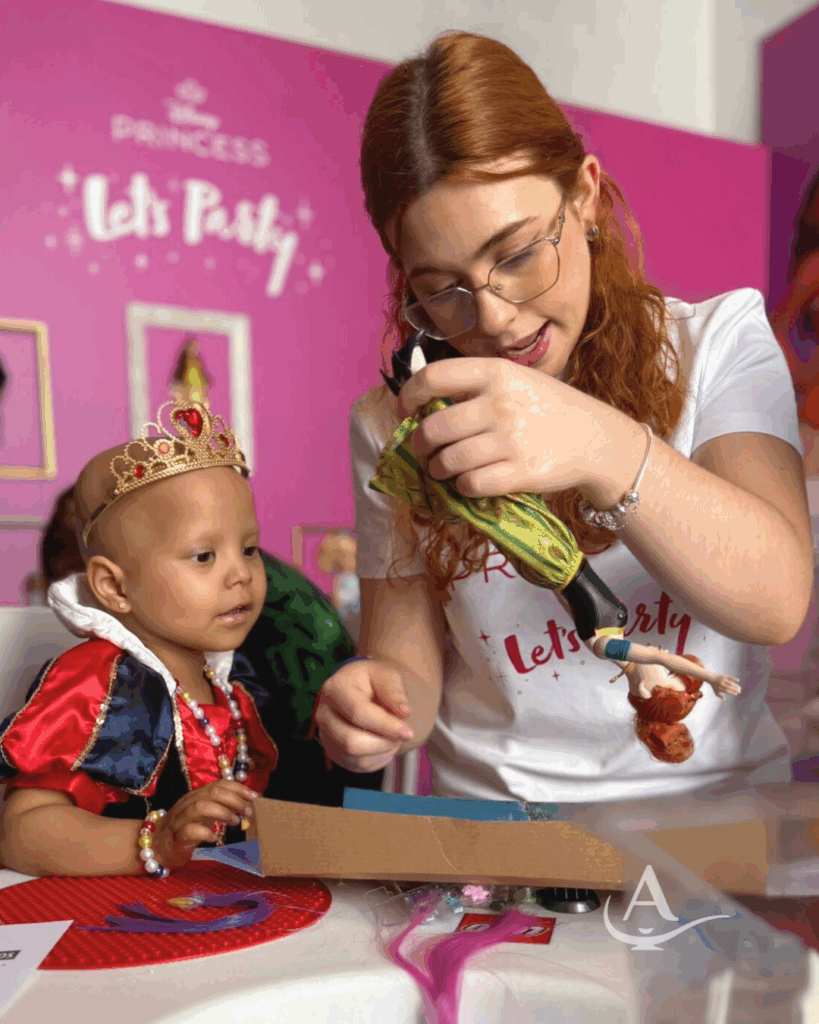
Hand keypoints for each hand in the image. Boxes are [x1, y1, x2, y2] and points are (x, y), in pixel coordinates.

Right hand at [153, 780, 258, 867]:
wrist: (157, 846)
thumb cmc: (187, 829)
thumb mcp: (206, 814)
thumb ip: (223, 806)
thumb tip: (248, 803)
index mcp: (197, 795)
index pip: (219, 784)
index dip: (238, 788)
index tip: (254, 796)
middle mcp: (188, 803)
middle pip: (212, 793)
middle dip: (234, 800)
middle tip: (248, 812)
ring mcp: (180, 819)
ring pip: (200, 807)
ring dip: (222, 812)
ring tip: (236, 822)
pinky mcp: (176, 836)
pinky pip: (189, 830)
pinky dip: (204, 833)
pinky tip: (214, 838)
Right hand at [314, 659, 413, 772]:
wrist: (359, 689)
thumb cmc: (373, 681)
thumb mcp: (386, 675)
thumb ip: (394, 692)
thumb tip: (404, 713)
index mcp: (335, 689)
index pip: (358, 713)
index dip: (385, 726)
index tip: (408, 732)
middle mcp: (323, 714)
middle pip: (351, 742)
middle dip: (383, 742)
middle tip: (400, 733)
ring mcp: (325, 735)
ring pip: (356, 758)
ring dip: (383, 751)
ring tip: (392, 736)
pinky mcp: (333, 752)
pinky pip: (358, 766)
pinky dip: (378, 759)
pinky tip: (384, 743)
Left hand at [398, 357, 627, 499]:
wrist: (595, 439)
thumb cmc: (547, 408)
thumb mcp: (516, 381)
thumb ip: (475, 386)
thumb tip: (424, 405)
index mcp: (496, 373)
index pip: (434, 378)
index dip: (409, 396)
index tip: (405, 411)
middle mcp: (500, 403)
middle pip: (434, 427)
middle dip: (420, 443)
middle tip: (424, 449)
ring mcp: (511, 439)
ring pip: (448, 461)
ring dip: (437, 469)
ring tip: (442, 469)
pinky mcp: (521, 473)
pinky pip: (471, 484)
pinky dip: (462, 487)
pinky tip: (468, 482)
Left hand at [710, 675, 741, 698]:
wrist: (710, 677)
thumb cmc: (714, 686)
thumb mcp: (716, 691)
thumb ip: (720, 696)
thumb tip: (724, 700)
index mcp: (719, 688)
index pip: (726, 691)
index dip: (731, 692)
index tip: (736, 694)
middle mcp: (721, 684)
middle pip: (729, 687)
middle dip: (735, 689)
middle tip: (739, 691)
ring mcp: (723, 680)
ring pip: (730, 683)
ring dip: (736, 685)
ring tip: (740, 688)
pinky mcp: (724, 676)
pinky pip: (730, 677)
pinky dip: (734, 679)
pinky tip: (738, 680)